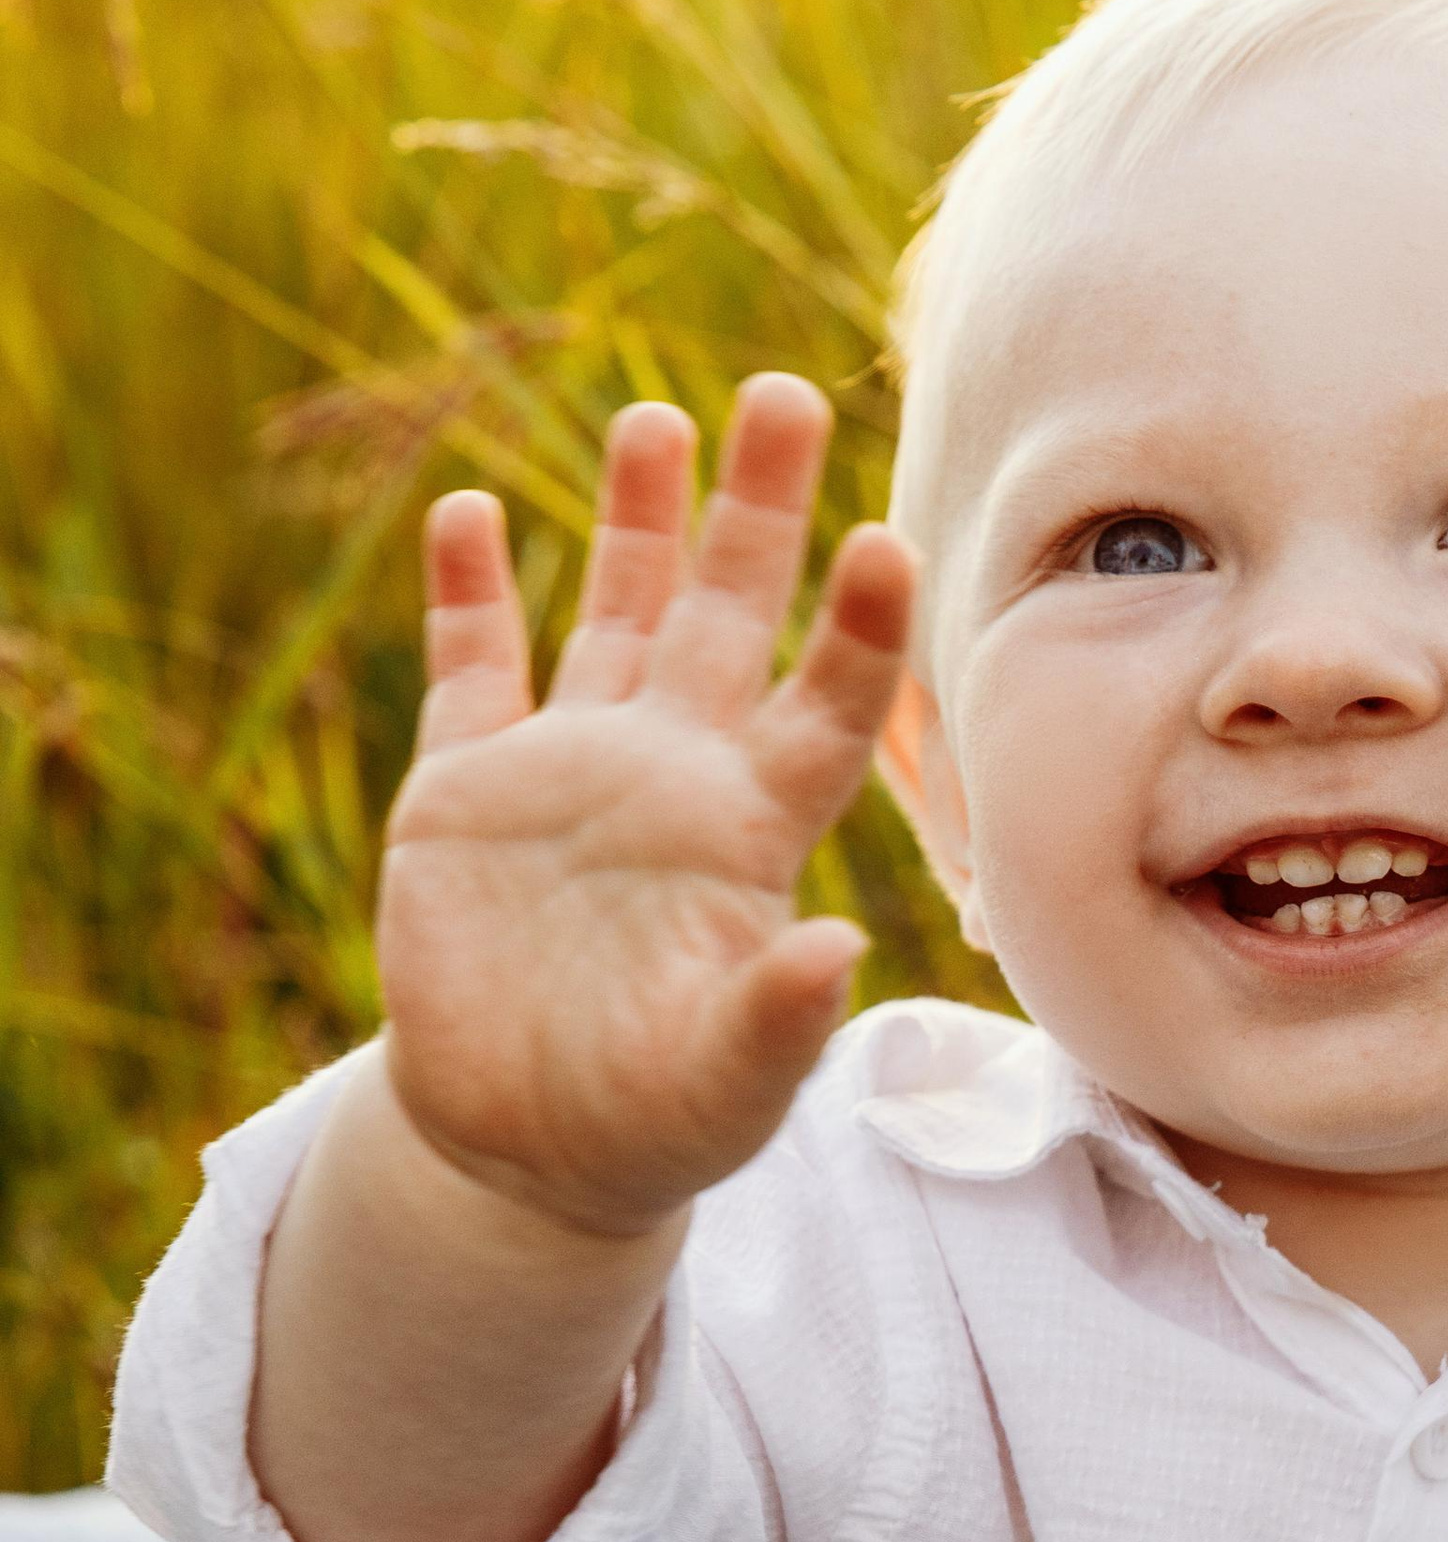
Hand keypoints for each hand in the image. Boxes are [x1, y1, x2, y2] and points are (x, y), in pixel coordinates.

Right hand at [378, 376, 912, 1239]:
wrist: (525, 1147)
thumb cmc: (654, 1125)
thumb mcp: (725, 1088)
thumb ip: (776, 1021)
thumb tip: (835, 954)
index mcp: (754, 833)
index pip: (828, 707)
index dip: (858, 629)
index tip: (884, 541)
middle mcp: (677, 774)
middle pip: (731, 614)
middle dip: (755, 510)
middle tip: (782, 393)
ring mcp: (573, 769)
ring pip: (617, 612)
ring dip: (635, 519)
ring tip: (657, 416)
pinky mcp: (469, 789)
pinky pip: (475, 668)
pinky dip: (472, 591)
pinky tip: (474, 512)